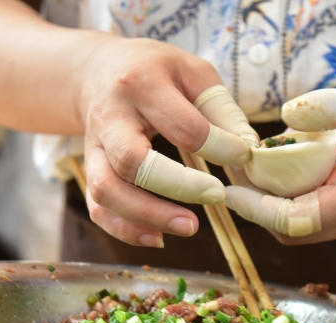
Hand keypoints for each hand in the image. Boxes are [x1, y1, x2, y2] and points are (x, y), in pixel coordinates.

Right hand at [79, 36, 257, 246]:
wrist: (98, 70)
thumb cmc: (155, 72)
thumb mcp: (193, 73)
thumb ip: (220, 109)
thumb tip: (247, 150)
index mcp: (140, 83)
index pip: (182, 125)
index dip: (217, 147)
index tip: (242, 157)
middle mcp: (109, 117)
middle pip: (132, 161)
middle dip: (177, 187)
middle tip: (216, 196)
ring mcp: (94, 147)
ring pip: (107, 190)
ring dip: (147, 216)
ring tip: (189, 227)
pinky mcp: (89, 171)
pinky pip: (98, 208)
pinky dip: (125, 230)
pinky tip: (158, 238)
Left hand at [225, 82, 335, 243]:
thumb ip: (330, 108)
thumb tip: (284, 116)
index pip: (296, 219)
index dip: (257, 209)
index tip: (229, 191)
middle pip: (294, 231)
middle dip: (260, 208)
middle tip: (239, 173)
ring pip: (306, 226)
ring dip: (277, 204)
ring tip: (257, 167)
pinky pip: (321, 214)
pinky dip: (298, 196)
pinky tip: (290, 165)